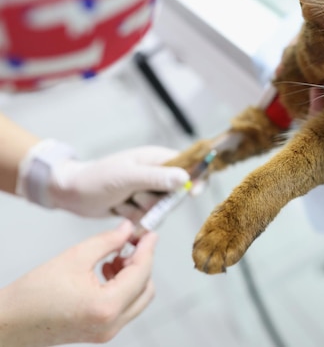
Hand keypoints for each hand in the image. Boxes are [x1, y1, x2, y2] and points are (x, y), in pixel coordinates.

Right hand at [0, 220, 156, 345]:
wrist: (8, 324)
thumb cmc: (32, 295)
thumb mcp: (74, 257)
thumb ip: (108, 241)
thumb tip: (129, 229)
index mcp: (107, 306)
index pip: (141, 273)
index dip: (148, 249)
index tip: (150, 233)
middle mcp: (112, 324)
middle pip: (146, 288)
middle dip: (141, 263)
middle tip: (130, 243)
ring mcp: (107, 332)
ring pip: (138, 299)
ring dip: (133, 275)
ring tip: (113, 257)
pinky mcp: (100, 332)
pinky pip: (125, 307)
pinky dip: (123, 287)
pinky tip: (106, 271)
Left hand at [49, 146, 189, 217]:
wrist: (71, 194)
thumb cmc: (97, 178)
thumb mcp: (127, 176)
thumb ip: (156, 178)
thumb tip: (185, 178)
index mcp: (157, 159)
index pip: (190, 165)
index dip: (197, 178)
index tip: (192, 193)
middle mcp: (156, 174)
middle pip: (176, 194)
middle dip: (156, 201)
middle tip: (135, 195)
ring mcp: (148, 192)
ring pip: (161, 210)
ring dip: (140, 210)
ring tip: (121, 200)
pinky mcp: (139, 207)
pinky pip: (148, 219)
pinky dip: (132, 218)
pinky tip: (117, 209)